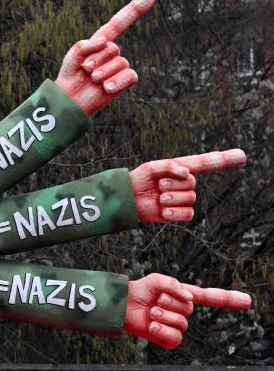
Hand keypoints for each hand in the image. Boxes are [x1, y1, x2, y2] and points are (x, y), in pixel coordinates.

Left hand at [55, 0, 154, 115]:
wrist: (71, 99)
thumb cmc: (71, 75)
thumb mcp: (73, 55)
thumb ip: (86, 44)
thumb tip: (106, 41)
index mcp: (100, 42)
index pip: (118, 24)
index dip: (133, 10)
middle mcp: (112, 52)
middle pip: (113, 48)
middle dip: (96, 60)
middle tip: (85, 70)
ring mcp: (119, 66)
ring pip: (120, 62)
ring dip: (102, 73)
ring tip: (92, 80)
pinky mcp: (125, 80)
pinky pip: (130, 75)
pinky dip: (118, 82)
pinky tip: (106, 88)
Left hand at [125, 273, 250, 348]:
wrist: (121, 305)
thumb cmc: (138, 292)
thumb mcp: (156, 280)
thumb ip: (174, 284)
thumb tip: (189, 298)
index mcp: (183, 296)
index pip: (210, 298)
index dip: (228, 299)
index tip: (247, 301)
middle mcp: (182, 312)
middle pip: (189, 309)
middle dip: (170, 302)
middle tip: (155, 300)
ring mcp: (175, 326)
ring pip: (182, 324)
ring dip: (164, 316)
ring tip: (151, 312)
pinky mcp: (167, 340)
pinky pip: (175, 338)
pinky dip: (162, 331)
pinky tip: (151, 325)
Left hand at [130, 149, 245, 221]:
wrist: (128, 199)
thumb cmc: (139, 180)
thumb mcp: (151, 167)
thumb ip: (170, 166)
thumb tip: (187, 174)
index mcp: (181, 169)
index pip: (207, 163)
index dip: (225, 159)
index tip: (242, 155)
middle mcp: (186, 183)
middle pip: (192, 183)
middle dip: (172, 183)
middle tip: (159, 184)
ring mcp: (184, 199)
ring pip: (190, 198)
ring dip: (171, 197)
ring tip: (159, 197)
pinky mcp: (180, 213)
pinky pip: (188, 214)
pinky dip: (173, 213)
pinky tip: (163, 210)